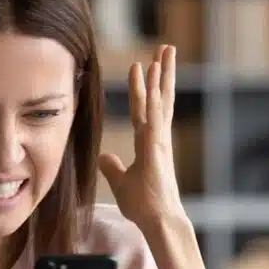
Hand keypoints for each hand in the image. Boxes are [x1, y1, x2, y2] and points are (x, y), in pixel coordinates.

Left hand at [98, 44, 186, 227]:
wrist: (159, 220)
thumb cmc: (144, 205)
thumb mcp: (122, 182)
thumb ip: (112, 167)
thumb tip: (102, 157)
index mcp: (150, 143)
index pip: (146, 109)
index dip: (145, 88)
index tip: (144, 66)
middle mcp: (157, 137)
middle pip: (161, 98)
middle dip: (162, 72)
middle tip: (166, 48)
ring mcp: (159, 140)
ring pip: (159, 101)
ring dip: (160, 76)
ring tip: (162, 52)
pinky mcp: (156, 147)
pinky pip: (154, 115)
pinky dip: (153, 95)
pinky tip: (153, 78)